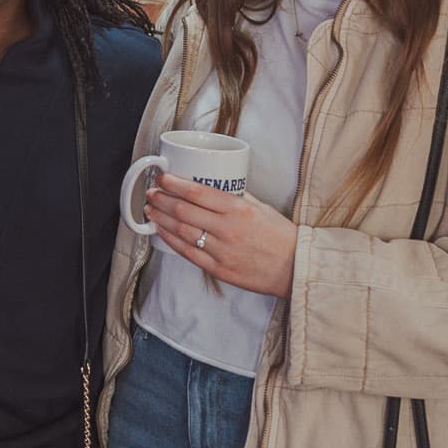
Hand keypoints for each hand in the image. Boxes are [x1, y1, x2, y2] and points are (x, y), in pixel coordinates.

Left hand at [144, 172, 298, 298]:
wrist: (296, 269)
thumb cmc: (281, 237)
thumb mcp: (262, 208)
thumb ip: (236, 197)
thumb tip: (215, 185)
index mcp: (239, 209)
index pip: (198, 192)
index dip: (174, 184)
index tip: (162, 177)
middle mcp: (228, 229)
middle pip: (183, 210)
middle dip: (161, 199)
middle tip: (151, 192)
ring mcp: (222, 251)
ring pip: (181, 231)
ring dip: (161, 218)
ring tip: (150, 209)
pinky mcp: (218, 269)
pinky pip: (188, 253)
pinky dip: (170, 240)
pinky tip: (161, 231)